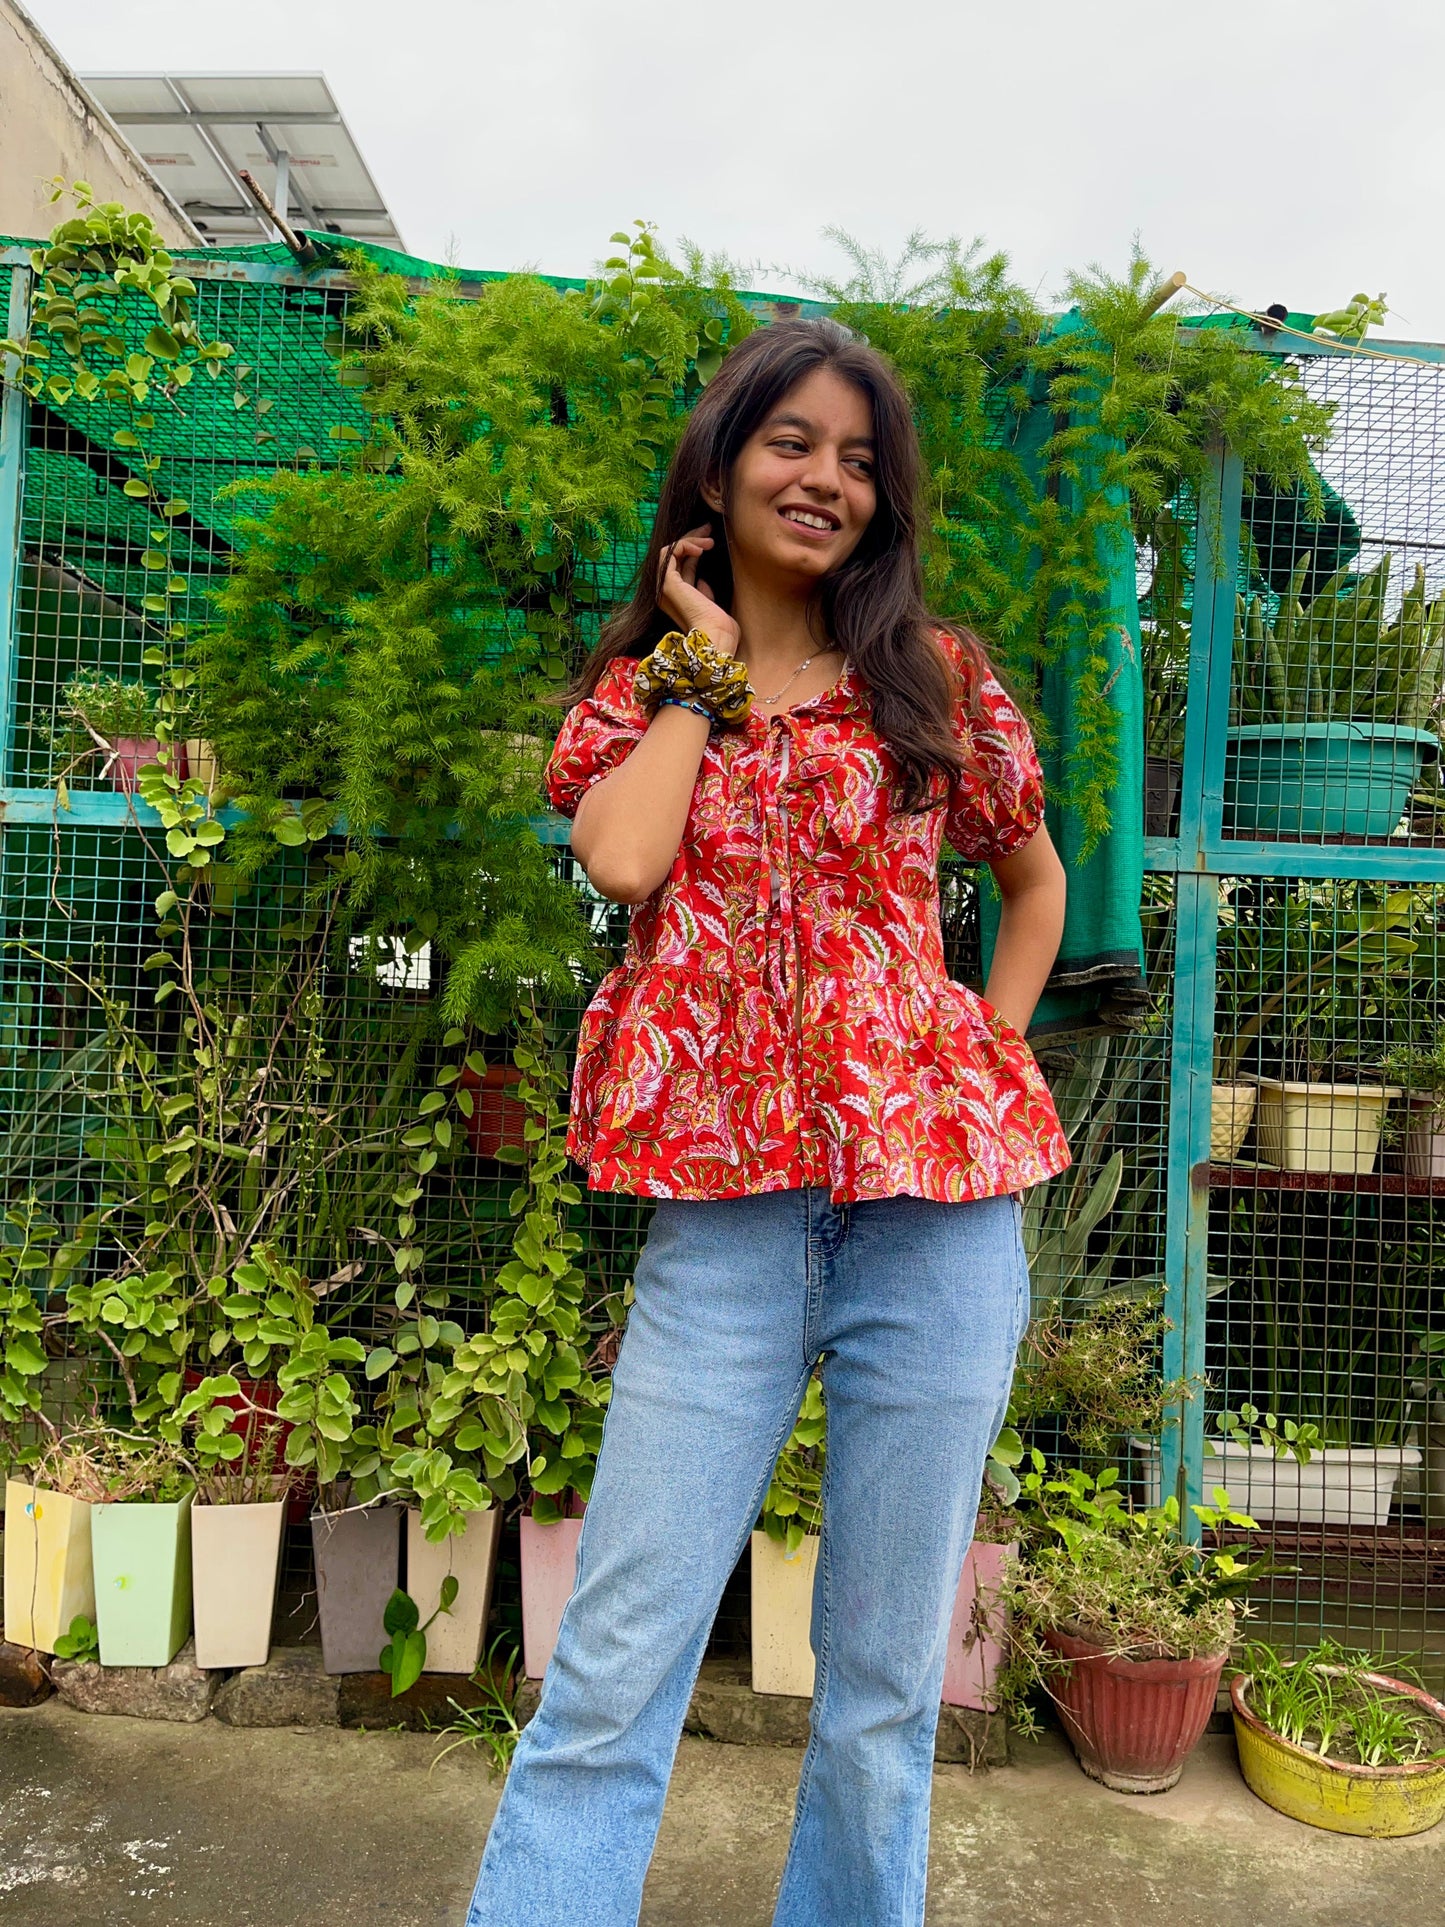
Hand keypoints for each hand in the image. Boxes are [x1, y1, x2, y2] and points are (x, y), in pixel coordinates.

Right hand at [657, 524, 739, 654]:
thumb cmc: (720, 627)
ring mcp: (664, 588)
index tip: (710, 539)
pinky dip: (684, 545)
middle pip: (674, 556)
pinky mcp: (667, 584)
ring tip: (709, 541)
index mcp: (677, 599)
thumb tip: (701, 579)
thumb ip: (703, 591)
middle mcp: (665, 593)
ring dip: (690, 540)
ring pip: (670, 551)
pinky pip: (669, 553)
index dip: (695, 549)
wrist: (717, 639)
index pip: (682, 566)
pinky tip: (701, 548)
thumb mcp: (712, 603)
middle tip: (709, 528)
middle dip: (692, 538)